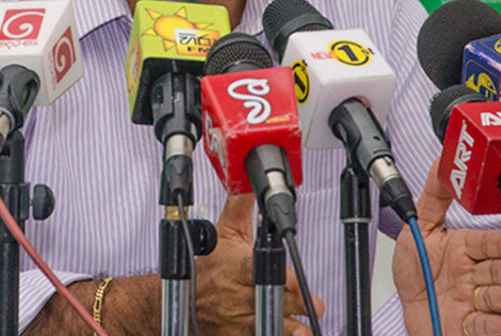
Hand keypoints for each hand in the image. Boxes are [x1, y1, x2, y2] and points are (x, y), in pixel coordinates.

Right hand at [194, 193, 324, 335]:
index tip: (291, 278)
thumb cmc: (210, 264)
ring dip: (289, 329)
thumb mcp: (224, 232)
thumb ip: (241, 206)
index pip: (254, 270)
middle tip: (315, 304)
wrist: (186, 301)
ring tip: (305, 331)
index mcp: (235, 267)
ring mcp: (240, 319)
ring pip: (267, 326)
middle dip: (293, 303)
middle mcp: (238, 295)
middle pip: (270, 299)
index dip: (275, 274)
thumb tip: (249, 179)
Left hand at [393, 158, 500, 335]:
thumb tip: (442, 163)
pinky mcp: (468, 325)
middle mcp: (472, 274)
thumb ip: (433, 196)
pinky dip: (492, 325)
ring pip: (496, 296)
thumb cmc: (414, 271)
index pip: (488, 242)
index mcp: (463, 248)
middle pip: (499, 269)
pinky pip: (482, 325)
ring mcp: (473, 300)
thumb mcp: (417, 227)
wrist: (407, 308)